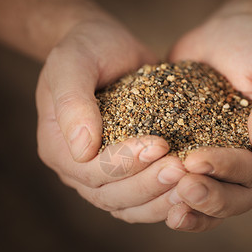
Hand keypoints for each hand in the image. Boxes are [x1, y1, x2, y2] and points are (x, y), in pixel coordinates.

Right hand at [36, 18, 186, 219]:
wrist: (106, 46)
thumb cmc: (86, 49)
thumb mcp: (72, 63)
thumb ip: (72, 103)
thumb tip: (82, 150)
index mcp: (59, 148)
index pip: (91, 171)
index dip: (125, 163)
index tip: (160, 143)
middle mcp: (78, 169)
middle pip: (112, 196)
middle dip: (149, 184)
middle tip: (183, 168)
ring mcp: (104, 175)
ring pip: (130, 205)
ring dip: (161, 200)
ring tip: (193, 183)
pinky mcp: (129, 171)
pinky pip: (145, 199)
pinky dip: (166, 200)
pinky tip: (192, 190)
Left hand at [166, 14, 251, 231]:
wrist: (223, 36)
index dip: (226, 169)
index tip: (195, 159)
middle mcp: (246, 159)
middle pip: (235, 197)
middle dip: (209, 199)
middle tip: (181, 190)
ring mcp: (218, 159)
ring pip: (211, 199)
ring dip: (191, 209)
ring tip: (167, 211)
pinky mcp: (190, 152)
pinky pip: (185, 183)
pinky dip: (169, 197)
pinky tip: (148, 196)